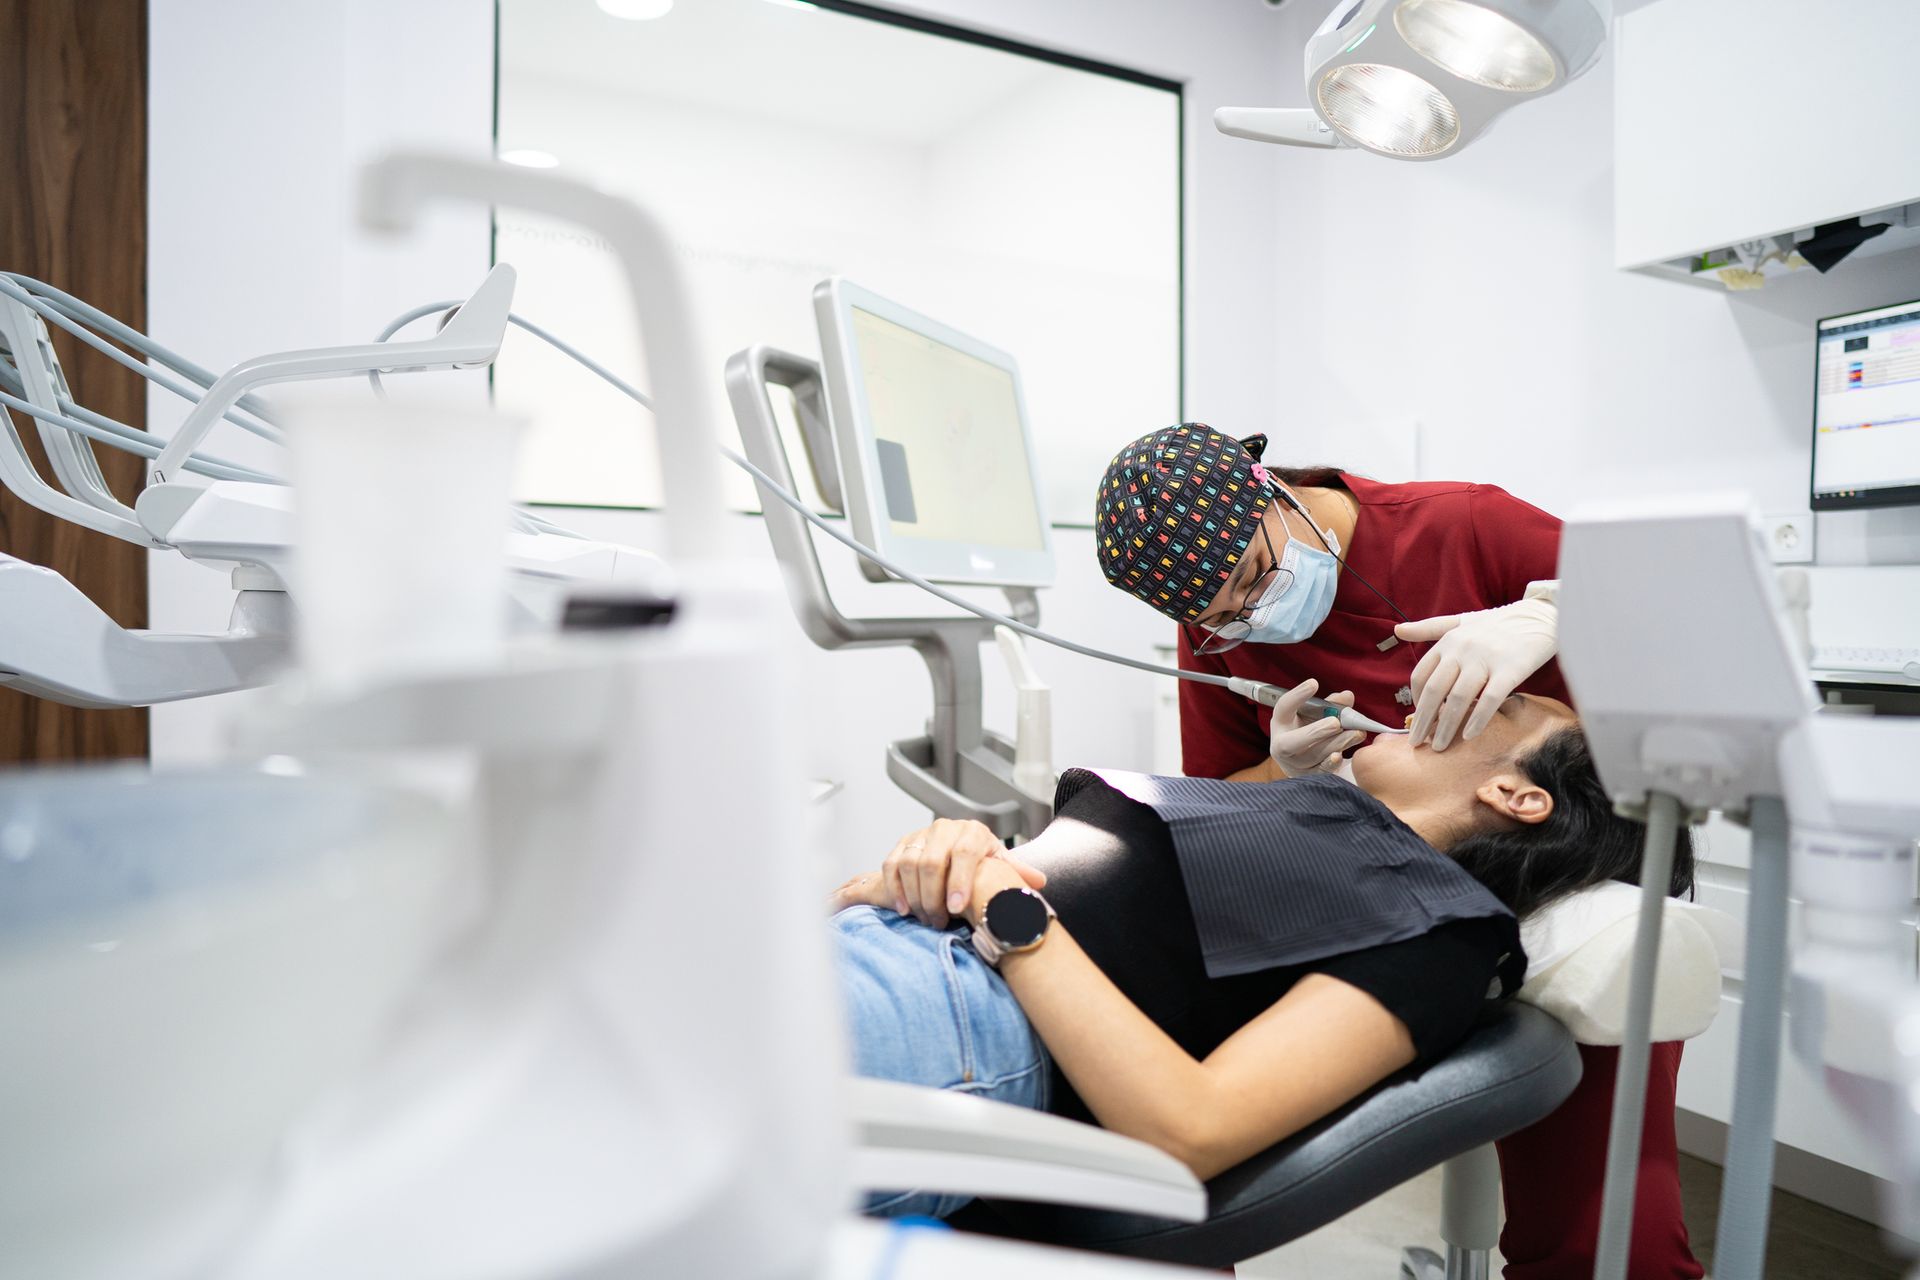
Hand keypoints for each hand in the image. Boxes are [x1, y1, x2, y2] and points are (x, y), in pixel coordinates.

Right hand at [826, 818, 1046, 928]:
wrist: (960, 850)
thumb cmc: (983, 863)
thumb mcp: (1000, 866)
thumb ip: (1017, 874)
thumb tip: (1039, 881)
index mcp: (974, 832)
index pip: (965, 853)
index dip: (960, 881)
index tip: (958, 909)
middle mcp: (946, 828)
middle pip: (932, 861)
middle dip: (934, 897)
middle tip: (939, 922)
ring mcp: (921, 835)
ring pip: (909, 864)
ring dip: (915, 896)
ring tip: (925, 919)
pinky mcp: (902, 844)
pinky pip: (891, 865)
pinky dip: (895, 888)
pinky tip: (904, 909)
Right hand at [1267, 678, 1363, 776]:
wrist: (1304, 759)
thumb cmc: (1310, 729)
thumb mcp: (1316, 714)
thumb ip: (1331, 705)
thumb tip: (1347, 696)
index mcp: (1281, 723)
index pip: (1284, 707)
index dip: (1297, 695)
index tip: (1314, 683)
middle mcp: (1281, 745)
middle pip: (1292, 742)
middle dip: (1315, 732)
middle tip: (1336, 722)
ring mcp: (1293, 764)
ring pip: (1312, 756)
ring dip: (1336, 744)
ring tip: (1357, 733)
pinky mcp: (1308, 777)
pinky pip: (1320, 772)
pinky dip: (1331, 764)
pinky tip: (1340, 756)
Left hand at [1394, 595, 1557, 750]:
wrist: (1540, 616)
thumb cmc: (1498, 623)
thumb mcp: (1461, 621)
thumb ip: (1429, 628)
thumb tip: (1398, 629)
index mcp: (1449, 641)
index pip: (1422, 675)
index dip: (1416, 700)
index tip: (1418, 718)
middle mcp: (1463, 650)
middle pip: (1435, 691)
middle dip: (1423, 720)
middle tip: (1416, 743)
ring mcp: (1486, 660)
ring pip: (1459, 699)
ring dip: (1445, 727)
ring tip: (1439, 746)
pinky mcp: (1510, 670)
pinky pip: (1490, 700)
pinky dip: (1477, 720)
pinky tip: (1469, 736)